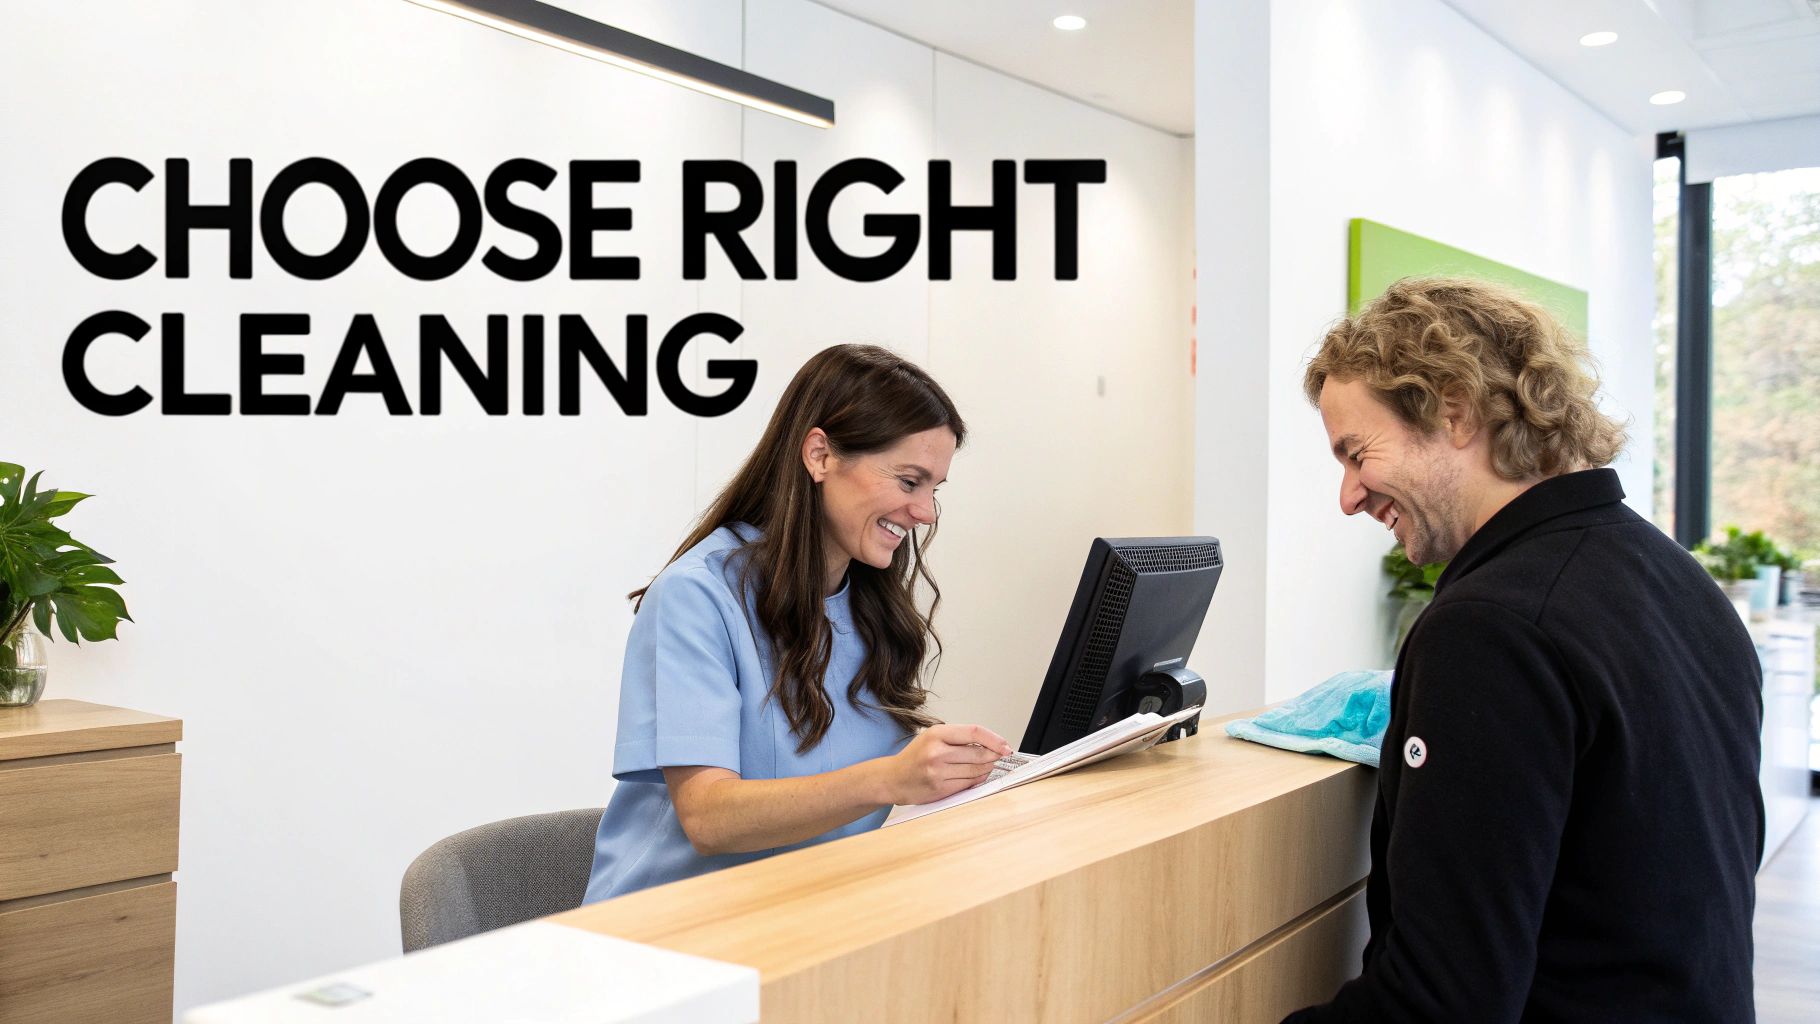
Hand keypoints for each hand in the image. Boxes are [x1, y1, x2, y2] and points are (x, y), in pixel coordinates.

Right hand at [883, 723, 1013, 805]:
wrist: (893, 778)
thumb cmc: (915, 757)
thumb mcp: (933, 738)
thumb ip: (959, 739)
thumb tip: (991, 744)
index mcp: (936, 734)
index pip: (974, 732)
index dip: (994, 739)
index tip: (1005, 745)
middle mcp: (936, 752)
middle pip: (979, 753)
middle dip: (994, 755)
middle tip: (1001, 755)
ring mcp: (938, 772)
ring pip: (976, 770)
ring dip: (987, 768)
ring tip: (989, 765)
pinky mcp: (940, 788)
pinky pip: (968, 784)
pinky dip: (977, 779)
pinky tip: (978, 775)